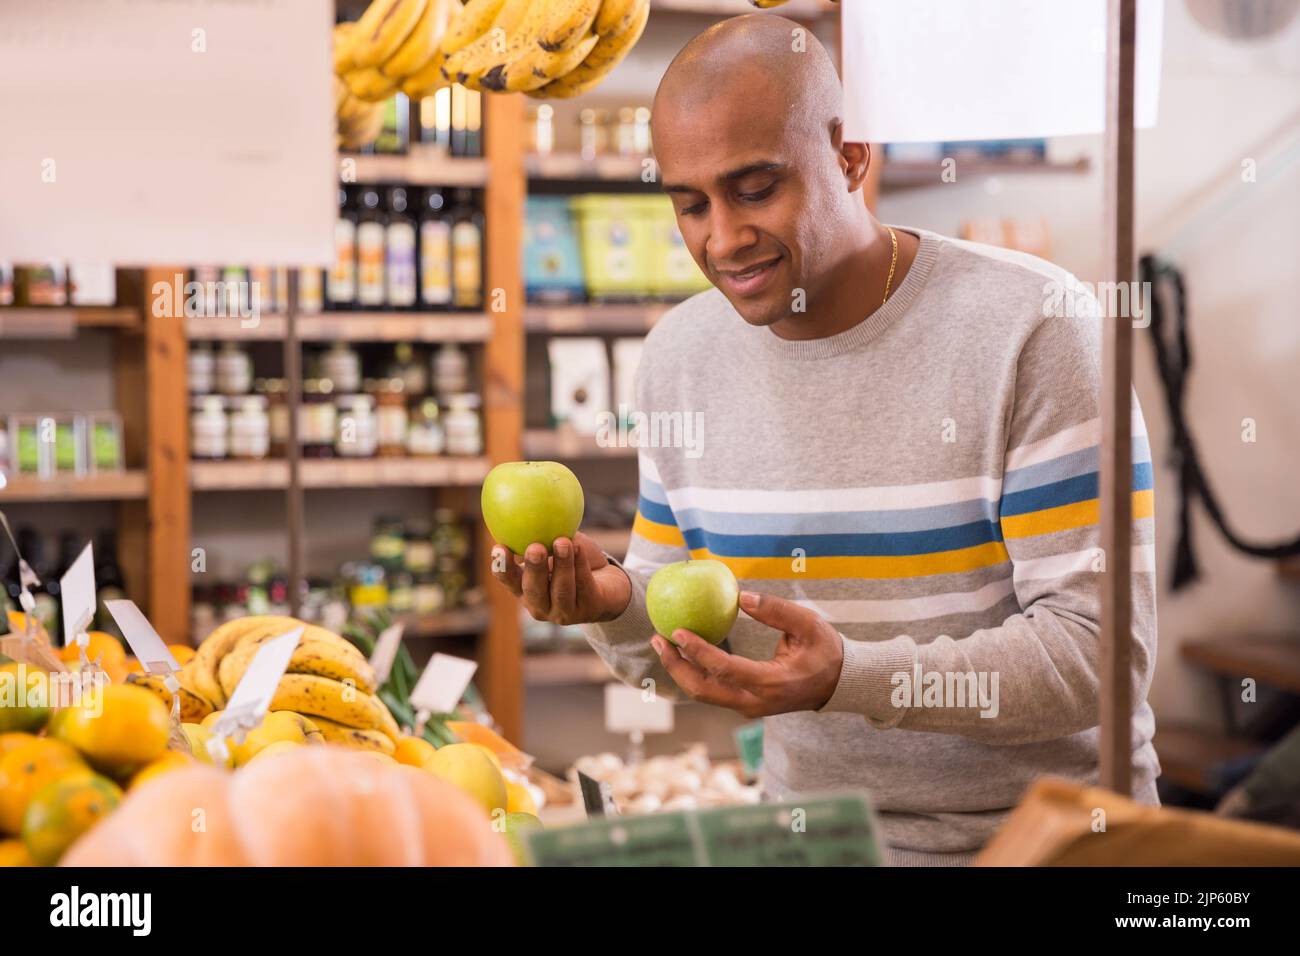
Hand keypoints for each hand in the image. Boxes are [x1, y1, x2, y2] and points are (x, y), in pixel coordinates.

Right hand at [490, 533, 631, 624]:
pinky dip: (580, 565)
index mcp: (525, 590)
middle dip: (534, 568)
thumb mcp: (555, 545)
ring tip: (563, 541)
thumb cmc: (574, 560)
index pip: (509, 581)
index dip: (502, 567)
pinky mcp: (590, 609)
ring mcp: (565, 612)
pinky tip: (579, 548)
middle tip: (535, 547)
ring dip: (562, 564)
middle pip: (533, 590)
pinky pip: (584, 586)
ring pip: (561, 590)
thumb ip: (540, 532)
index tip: (499, 547)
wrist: (609, 583)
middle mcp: (541, 606)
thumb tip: (523, 502)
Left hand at [650, 590, 843, 717]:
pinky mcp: (744, 703)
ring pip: (704, 694)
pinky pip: (712, 691)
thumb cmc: (825, 651)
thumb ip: (776, 611)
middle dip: (676, 665)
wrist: (838, 684)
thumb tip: (741, 596)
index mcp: (771, 683)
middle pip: (703, 690)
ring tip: (663, 644)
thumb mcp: (809, 624)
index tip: (677, 631)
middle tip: (658, 638)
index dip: (698, 651)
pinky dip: (693, 673)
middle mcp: (755, 702)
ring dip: (680, 670)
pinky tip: (682, 652)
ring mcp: (748, 707)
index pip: (725, 669)